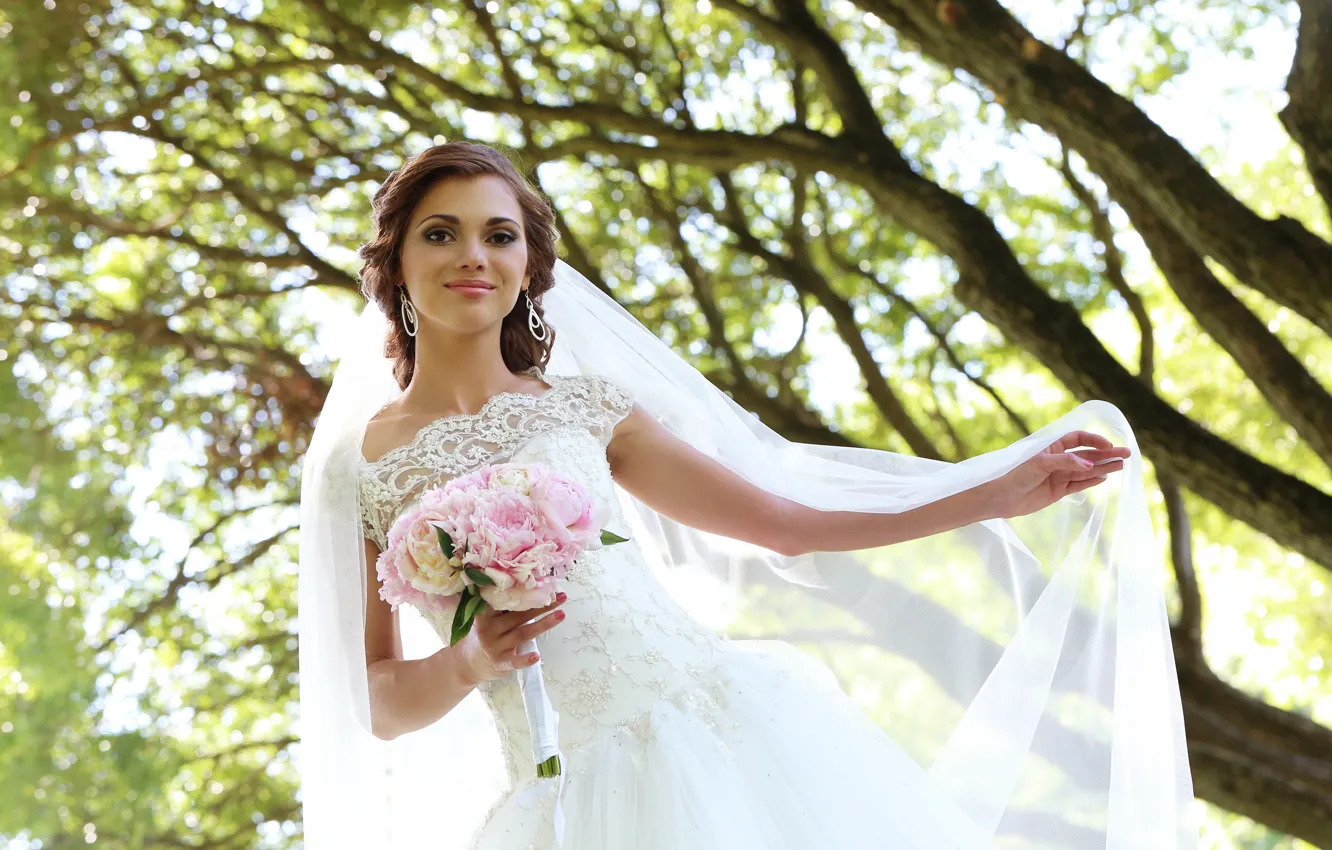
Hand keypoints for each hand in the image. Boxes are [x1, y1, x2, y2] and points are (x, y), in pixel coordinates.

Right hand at [454, 592, 567, 686]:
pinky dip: (524, 659)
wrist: (467, 664)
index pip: (505, 599)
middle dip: (541, 604)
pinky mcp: (500, 663)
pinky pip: (514, 661)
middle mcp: (489, 629)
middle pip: (519, 614)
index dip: (523, 590)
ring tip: (561, 614)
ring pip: (522, 633)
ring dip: (543, 624)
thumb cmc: (484, 634)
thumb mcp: (485, 618)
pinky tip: (536, 656)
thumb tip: (527, 585)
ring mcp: (495, 647)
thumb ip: (500, 605)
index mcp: (485, 614)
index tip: (541, 581)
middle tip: (560, 595)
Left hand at [981, 431, 1130, 518]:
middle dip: (1106, 453)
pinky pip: (1079, 485)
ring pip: (1086, 470)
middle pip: (1087, 454)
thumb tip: (1088, 463)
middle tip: (1126, 453)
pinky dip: (1091, 481)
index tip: (1108, 444)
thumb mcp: (1039, 465)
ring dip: (1104, 467)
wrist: (1001, 498)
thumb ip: (1065, 463)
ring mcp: (1059, 476)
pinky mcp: (1059, 491)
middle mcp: (1058, 460)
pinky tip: (1105, 477)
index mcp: (1051, 447)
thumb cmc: (1016, 476)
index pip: (1077, 439)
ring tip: (1122, 465)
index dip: (1094, 440)